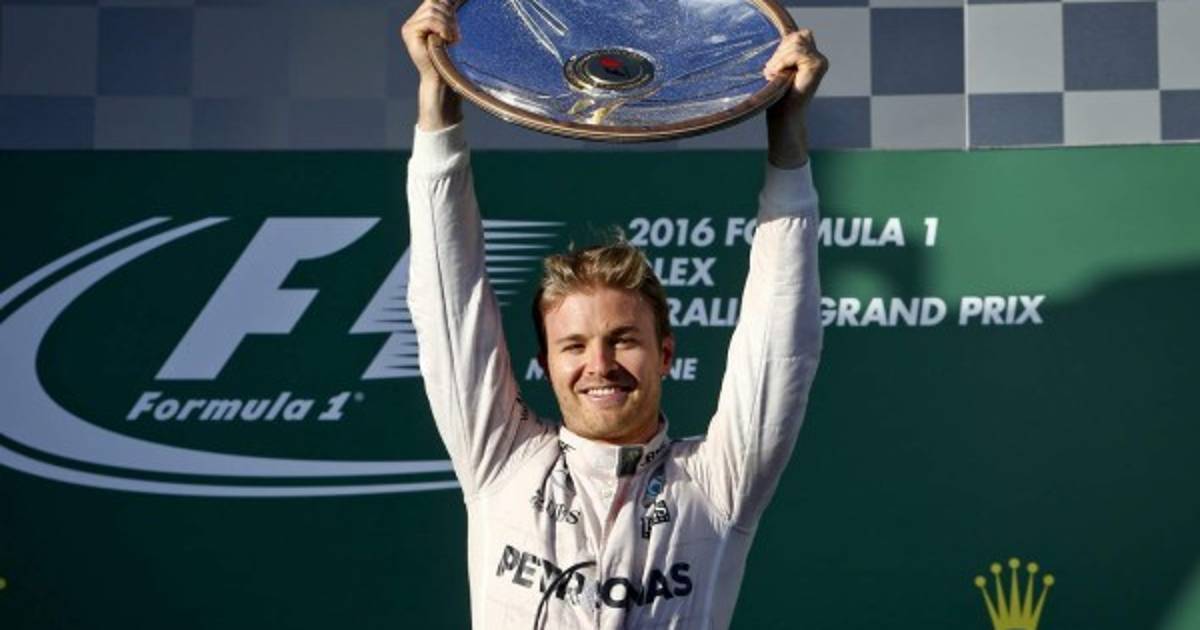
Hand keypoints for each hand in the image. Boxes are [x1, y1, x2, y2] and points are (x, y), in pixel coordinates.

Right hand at [401, 0, 462, 129]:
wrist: (441, 80)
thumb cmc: (449, 60)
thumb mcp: (450, 33)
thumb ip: (449, 17)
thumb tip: (454, 2)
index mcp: (421, 20)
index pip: (434, 2)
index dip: (448, 7)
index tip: (457, 25)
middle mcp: (412, 22)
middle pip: (433, 3)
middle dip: (450, 16)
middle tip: (457, 35)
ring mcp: (409, 27)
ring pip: (433, 11)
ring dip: (448, 24)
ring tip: (453, 39)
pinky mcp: (410, 33)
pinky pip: (430, 20)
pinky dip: (442, 28)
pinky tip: (447, 39)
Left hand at [763, 29, 828, 167]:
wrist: (784, 116)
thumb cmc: (779, 96)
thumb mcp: (779, 69)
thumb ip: (784, 53)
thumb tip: (783, 36)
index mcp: (811, 58)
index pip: (797, 36)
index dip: (782, 47)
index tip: (772, 67)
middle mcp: (819, 59)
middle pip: (796, 37)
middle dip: (779, 53)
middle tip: (770, 72)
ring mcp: (820, 62)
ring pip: (795, 43)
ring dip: (779, 59)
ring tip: (771, 74)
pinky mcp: (817, 65)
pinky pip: (796, 52)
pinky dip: (782, 62)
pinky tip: (777, 74)